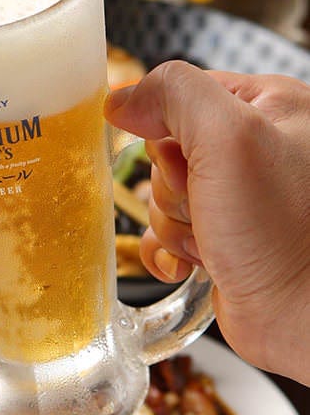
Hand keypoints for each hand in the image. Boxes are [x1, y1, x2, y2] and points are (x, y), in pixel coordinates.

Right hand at [105, 61, 309, 384]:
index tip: (188, 158)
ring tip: (214, 239)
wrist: (307, 319)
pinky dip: (169, 250)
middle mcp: (256, 150)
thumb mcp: (228, 139)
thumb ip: (173, 96)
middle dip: (173, 187)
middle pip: (165, 151)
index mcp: (269, 108)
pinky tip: (195, 262)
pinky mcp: (223, 238)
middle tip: (210, 204)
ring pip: (161, 195)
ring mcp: (238, 198)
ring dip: (174, 223)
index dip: (167, 131)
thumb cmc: (286, 233)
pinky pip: (165, 233)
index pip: (181, 96)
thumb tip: (122, 100)